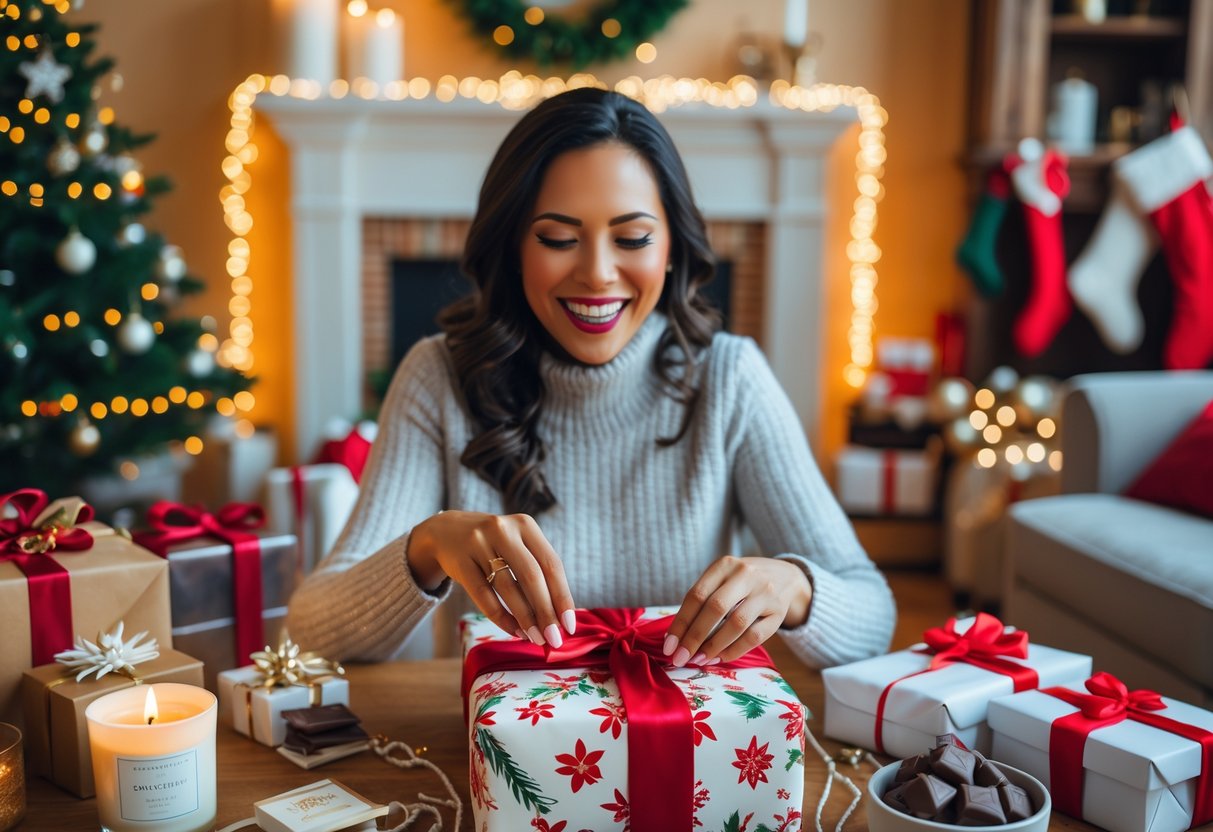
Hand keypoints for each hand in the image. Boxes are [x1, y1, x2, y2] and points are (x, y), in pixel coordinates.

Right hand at [406, 511, 575, 646]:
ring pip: (507, 588)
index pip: (551, 564)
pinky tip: (513, 630)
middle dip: (545, 612)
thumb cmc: (494, 545)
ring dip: (524, 618)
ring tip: (535, 638)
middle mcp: (502, 530)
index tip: (569, 625)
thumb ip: (538, 570)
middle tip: (553, 639)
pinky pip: (483, 596)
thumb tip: (560, 616)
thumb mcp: (517, 544)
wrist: (445, 532)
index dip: (562, 596)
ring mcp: (478, 544)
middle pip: (531, 576)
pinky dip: (501, 617)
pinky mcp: (460, 561)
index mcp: (525, 525)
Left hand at [663, 557, 811, 666]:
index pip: (696, 595)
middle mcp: (746, 575)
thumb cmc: (742, 581)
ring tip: (699, 659)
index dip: (681, 623)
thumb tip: (677, 637)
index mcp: (725, 564)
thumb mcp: (722, 578)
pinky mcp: (778, 612)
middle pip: (715, 608)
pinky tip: (720, 657)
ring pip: (736, 624)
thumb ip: (702, 600)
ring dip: (714, 646)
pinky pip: (754, 637)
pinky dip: (734, 650)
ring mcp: (764, 592)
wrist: (785, 576)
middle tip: (680, 657)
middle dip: (694, 637)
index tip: (669, 646)